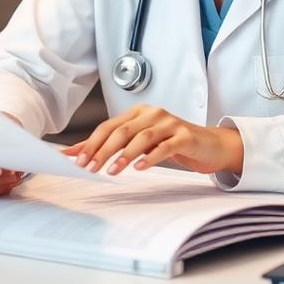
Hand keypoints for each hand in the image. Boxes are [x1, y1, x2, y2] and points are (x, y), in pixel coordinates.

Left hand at [65, 104, 243, 176]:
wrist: (209, 145)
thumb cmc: (172, 143)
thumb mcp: (141, 142)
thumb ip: (112, 145)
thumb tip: (75, 153)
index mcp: (139, 112)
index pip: (109, 126)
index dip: (92, 142)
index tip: (77, 160)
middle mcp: (153, 114)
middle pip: (122, 130)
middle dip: (103, 150)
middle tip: (90, 168)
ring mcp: (170, 124)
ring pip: (142, 137)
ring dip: (124, 155)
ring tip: (112, 170)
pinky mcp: (185, 136)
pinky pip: (165, 146)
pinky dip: (150, 157)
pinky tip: (139, 168)